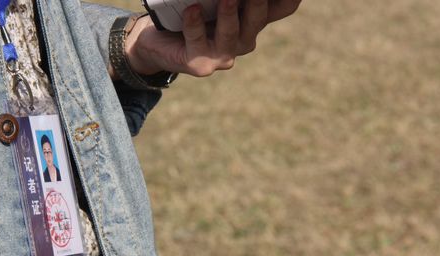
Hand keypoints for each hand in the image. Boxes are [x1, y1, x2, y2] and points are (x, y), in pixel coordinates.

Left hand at [122, 0, 301, 76]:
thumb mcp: (214, 2)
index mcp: (252, 21)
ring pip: (232, 33)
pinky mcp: (200, 64)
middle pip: (259, 18)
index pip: (283, 6)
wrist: (156, 42)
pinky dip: (194, 23)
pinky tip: (192, 9)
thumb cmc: (189, 15)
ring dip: (230, 14)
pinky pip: (198, 40)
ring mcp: (222, 55)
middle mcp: (243, 40)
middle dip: (259, 1)